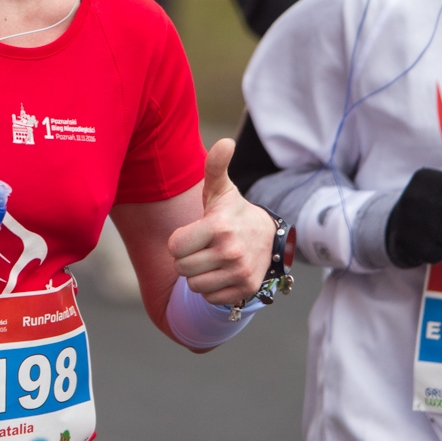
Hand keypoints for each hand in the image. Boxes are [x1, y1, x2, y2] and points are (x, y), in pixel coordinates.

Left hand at [168, 139, 276, 305]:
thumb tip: (225, 141)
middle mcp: (231, 251)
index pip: (175, 247)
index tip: (193, 233)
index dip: (179, 241)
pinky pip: (210, 298)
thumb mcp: (220, 189)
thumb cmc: (231, 212)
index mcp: (219, 226)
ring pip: (194, 286)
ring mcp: (240, 272)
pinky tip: (222, 273)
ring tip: (212, 259)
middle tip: (202, 247)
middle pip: (181, 268)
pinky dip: (212, 289)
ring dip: (198, 275)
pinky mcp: (246, 290)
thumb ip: (215, 166)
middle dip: (186, 259)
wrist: (266, 237)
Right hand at [386, 164, 441, 267]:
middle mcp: (415, 197)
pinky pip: (438, 254)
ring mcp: (410, 220)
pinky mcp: (407, 242)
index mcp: (424, 178)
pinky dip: (435, 252)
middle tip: (438, 218)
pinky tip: (425, 243)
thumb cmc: (428, 201)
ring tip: (432, 231)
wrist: (396, 224)